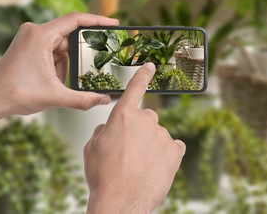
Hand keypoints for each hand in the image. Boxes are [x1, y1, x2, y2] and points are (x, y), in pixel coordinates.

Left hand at [0, 12, 118, 167]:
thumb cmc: (16, 94)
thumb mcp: (55, 96)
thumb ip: (83, 99)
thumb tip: (104, 99)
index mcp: (40, 36)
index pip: (75, 20)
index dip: (97, 21)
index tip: (112, 23)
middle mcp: (34, 31)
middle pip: (68, 36)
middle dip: (79, 54)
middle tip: (93, 63)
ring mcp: (29, 38)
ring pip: (59, 47)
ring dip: (65, 64)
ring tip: (57, 83)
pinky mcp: (27, 46)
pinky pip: (50, 51)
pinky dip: (56, 65)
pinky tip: (52, 81)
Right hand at [84, 63, 185, 213]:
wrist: (120, 201)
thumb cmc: (104, 176)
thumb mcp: (91, 148)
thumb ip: (102, 131)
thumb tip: (108, 129)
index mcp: (123, 116)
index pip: (135, 88)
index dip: (143, 76)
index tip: (151, 66)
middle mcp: (145, 120)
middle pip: (146, 119)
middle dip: (139, 131)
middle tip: (129, 152)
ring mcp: (162, 135)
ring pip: (158, 135)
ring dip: (151, 146)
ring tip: (138, 165)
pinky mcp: (175, 150)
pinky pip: (173, 146)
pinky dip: (166, 154)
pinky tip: (155, 166)